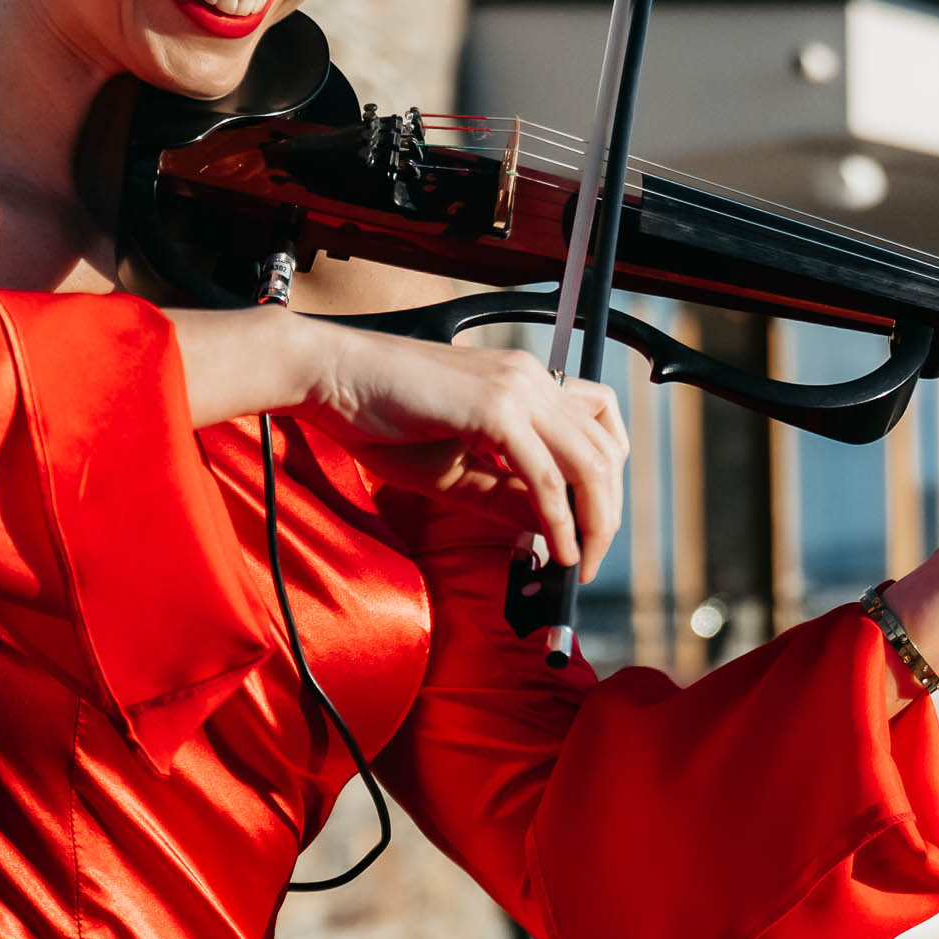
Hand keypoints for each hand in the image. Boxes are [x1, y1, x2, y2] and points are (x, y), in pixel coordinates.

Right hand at [304, 328, 625, 577]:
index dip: (606, 484)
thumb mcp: (453, 470)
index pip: (598, 430)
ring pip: (590, 463)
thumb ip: (504, 496)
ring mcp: (518, 390)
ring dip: (594, 522)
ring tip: (580, 561)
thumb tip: (551, 530)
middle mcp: (532, 379)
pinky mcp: (496, 409)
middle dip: (607, 512)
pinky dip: (560, 520)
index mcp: (526, 383)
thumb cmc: (379, 418)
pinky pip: (546, 476)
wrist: (330, 377)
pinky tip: (557, 551)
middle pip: (606, 450)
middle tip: (591, 558)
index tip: (590, 529)